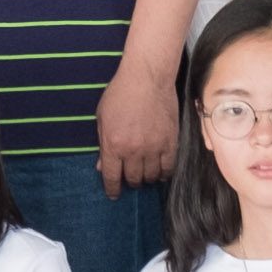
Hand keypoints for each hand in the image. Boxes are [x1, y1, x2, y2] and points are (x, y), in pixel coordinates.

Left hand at [94, 61, 181, 192]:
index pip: (111, 177)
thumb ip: (102, 143)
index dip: (112, 189)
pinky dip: (164, 173)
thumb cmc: (120, 93)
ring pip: (151, 176)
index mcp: (113, 144)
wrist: (147, 77)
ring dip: (147, 178)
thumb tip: (101, 166)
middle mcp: (133, 150)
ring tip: (145, 174)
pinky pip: (168, 168)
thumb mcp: (102, 117)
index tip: (113, 195)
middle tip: (130, 178)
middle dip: (130, 182)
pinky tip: (160, 172)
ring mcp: (153, 147)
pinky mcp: (170, 142)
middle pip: (133, 179)